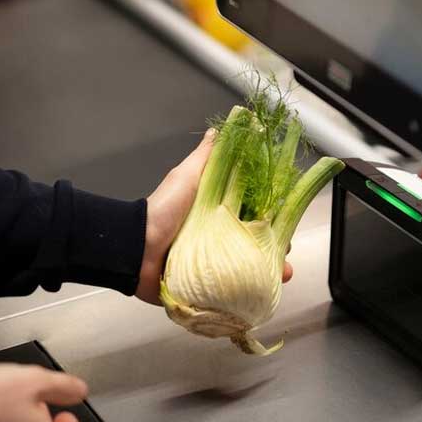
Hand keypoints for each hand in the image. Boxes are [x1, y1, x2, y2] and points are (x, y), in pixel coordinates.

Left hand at [135, 130, 293, 304]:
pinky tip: (261, 292)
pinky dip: (248, 292)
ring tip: (281, 274)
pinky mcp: (205, 285)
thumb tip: (220, 129)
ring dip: (268, 272)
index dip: (271, 218)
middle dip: (274, 248)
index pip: (252, 215)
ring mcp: (212, 263)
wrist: (137, 248)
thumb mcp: (187, 176)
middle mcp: (217, 237)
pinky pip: (231, 290)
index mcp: (216, 213)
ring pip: (249, 268)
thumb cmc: (163, 209)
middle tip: (284, 251)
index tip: (284, 221)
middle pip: (254, 243)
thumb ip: (207, 156)